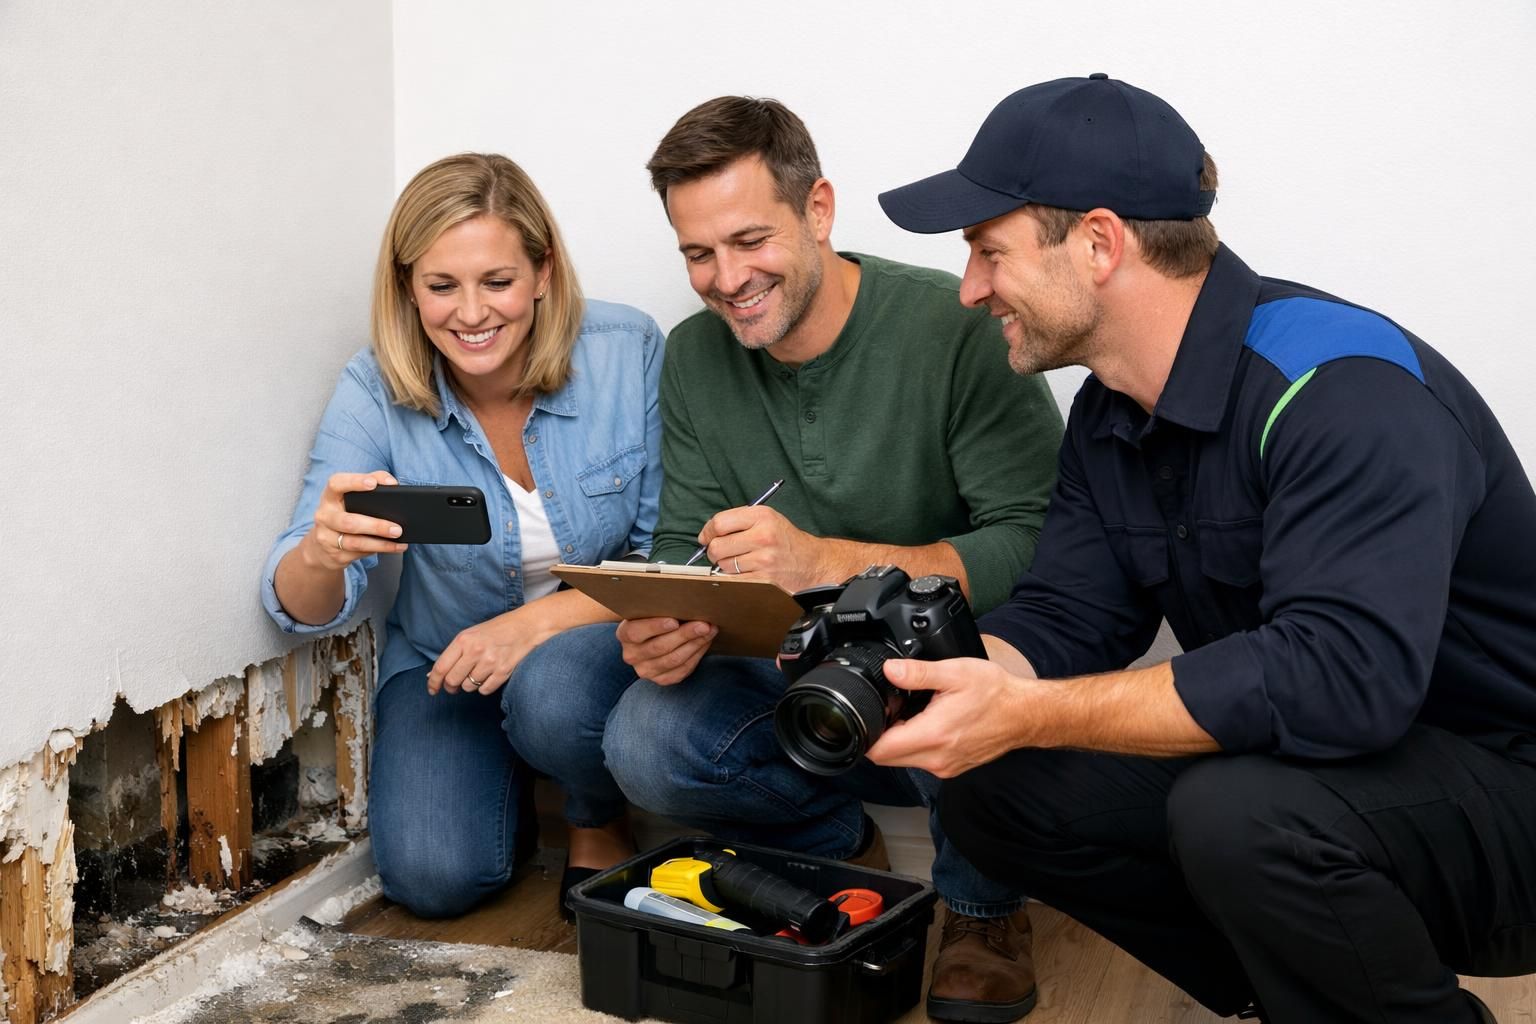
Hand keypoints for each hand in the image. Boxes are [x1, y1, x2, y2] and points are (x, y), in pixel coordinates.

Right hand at [303, 471, 407, 569]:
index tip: (373, 483)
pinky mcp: (335, 555)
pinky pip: (359, 554)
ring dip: (381, 543)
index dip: (354, 482)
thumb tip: (392, 483)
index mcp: (329, 497)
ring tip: (399, 540)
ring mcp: (327, 538)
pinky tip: (393, 547)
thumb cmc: (343, 514)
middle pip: (349, 522)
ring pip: (355, 542)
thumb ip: (370, 486)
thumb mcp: (349, 499)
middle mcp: (325, 516)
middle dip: (376, 526)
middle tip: (397, 528)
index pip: (336, 484)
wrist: (321, 547)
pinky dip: (378, 550)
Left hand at [429, 606, 549, 695]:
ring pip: (468, 687)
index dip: (433, 682)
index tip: (432, 690)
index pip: (441, 668)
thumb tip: (433, 675)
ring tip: (478, 673)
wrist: (525, 627)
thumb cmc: (495, 630)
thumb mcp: (470, 635)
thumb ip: (453, 654)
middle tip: (454, 685)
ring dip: (470, 684)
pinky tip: (489, 676)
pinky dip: (484, 687)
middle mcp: (475, 651)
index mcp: (464, 640)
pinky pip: (484, 690)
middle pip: (452, 681)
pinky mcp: (503, 672)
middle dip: (451, 686)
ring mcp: (490, 662)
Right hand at [617, 616, 716, 685]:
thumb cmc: (654, 618)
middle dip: (685, 634)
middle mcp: (631, 655)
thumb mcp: (650, 611)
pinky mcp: (661, 680)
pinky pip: (682, 670)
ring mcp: (645, 670)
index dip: (655, 627)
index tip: (674, 621)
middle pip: (660, 646)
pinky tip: (705, 643)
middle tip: (704, 624)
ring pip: (674, 659)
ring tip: (710, 631)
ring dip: (695, 644)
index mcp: (624, 634)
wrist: (652, 638)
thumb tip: (687, 603)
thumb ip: (661, 608)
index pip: (636, 632)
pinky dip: (696, 655)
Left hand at [697, 506, 830, 592]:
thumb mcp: (768, 519)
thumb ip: (738, 521)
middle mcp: (763, 536)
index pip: (719, 523)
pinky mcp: (764, 580)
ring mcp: (764, 559)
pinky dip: (734, 579)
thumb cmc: (785, 540)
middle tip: (723, 553)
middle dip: (715, 552)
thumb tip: (707, 535)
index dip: (708, 532)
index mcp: (762, 516)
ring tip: (741, 563)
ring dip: (726, 567)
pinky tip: (744, 573)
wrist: (812, 563)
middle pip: (717, 546)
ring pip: (723, 565)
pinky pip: (734, 580)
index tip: (706, 538)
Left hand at [864, 658, 1033, 777]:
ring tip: (911, 713)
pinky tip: (926, 723)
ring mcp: (944, 766)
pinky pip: (921, 760)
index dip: (866, 734)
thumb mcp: (954, 673)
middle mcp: (936, 758)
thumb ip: (918, 672)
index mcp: (933, 735)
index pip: (880, 751)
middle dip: (880, 736)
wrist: (1024, 714)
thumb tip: (890, 670)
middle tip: (890, 709)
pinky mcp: (951, 767)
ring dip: (898, 740)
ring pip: (903, 760)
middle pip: (886, 758)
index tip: (870, 714)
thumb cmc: (995, 694)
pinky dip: (915, 745)